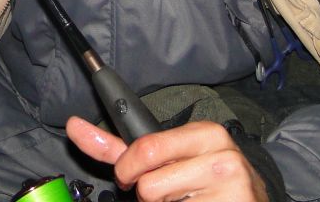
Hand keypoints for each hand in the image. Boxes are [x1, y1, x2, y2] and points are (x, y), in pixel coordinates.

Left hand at [66, 117, 268, 201]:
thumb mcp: (166, 156)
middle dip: (148, 194)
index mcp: (206, 133)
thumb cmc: (199, 179)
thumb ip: (118, 147)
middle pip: (149, 186)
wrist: (246, 201)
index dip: (128, 169)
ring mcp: (232, 189)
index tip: (130, 175)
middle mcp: (223, 158)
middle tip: (168, 193)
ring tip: (187, 201)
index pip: (145, 149)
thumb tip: (73, 126)